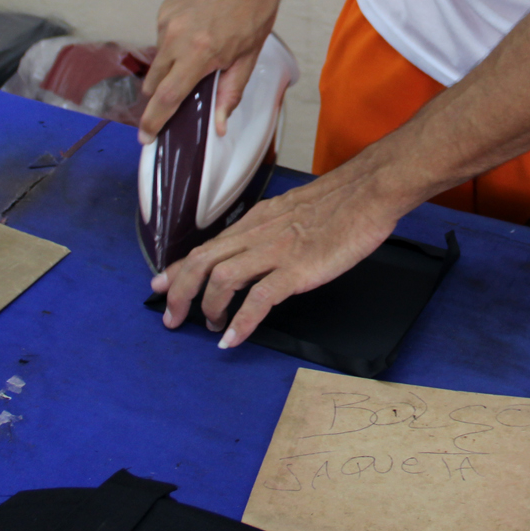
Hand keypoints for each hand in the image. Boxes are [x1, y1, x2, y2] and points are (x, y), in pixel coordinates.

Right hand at [138, 0, 282, 141]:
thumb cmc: (253, 12)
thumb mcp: (248, 58)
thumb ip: (230, 93)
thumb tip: (218, 125)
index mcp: (199, 54)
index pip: (167, 97)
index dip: (154, 121)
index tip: (145, 137)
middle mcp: (176, 38)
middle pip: (154, 83)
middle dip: (162, 97)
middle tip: (179, 98)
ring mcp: (166, 22)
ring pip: (157, 61)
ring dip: (170, 69)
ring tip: (196, 57)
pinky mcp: (163, 10)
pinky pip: (161, 39)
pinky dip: (173, 46)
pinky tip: (194, 35)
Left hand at [149, 158, 408, 347]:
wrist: (368, 192)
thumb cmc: (340, 202)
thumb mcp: (293, 211)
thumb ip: (271, 230)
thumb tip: (259, 249)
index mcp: (256, 221)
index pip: (207, 246)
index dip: (178, 269)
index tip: (161, 286)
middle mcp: (257, 234)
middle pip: (202, 262)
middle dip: (179, 292)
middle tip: (171, 318)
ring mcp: (276, 251)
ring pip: (222, 278)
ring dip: (209, 307)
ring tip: (209, 328)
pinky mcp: (297, 269)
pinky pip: (260, 298)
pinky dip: (242, 321)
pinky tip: (234, 338)